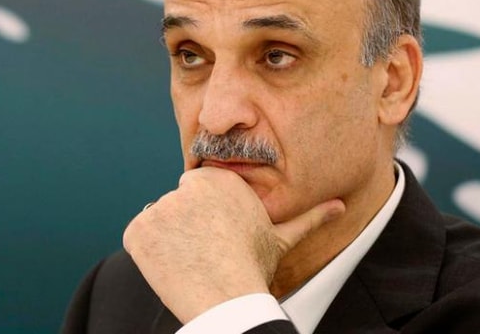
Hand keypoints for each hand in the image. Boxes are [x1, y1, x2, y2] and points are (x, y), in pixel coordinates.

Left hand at [122, 167, 344, 322]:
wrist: (228, 299)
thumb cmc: (254, 268)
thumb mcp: (280, 239)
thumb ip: (307, 217)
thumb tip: (340, 206)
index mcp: (218, 180)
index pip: (198, 192)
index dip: (207, 219)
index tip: (217, 238)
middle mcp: (186, 186)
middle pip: (177, 206)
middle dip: (185, 226)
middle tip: (203, 251)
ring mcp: (159, 207)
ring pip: (159, 223)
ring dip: (167, 240)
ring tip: (189, 260)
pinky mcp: (138, 229)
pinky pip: (138, 238)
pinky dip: (147, 253)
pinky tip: (170, 266)